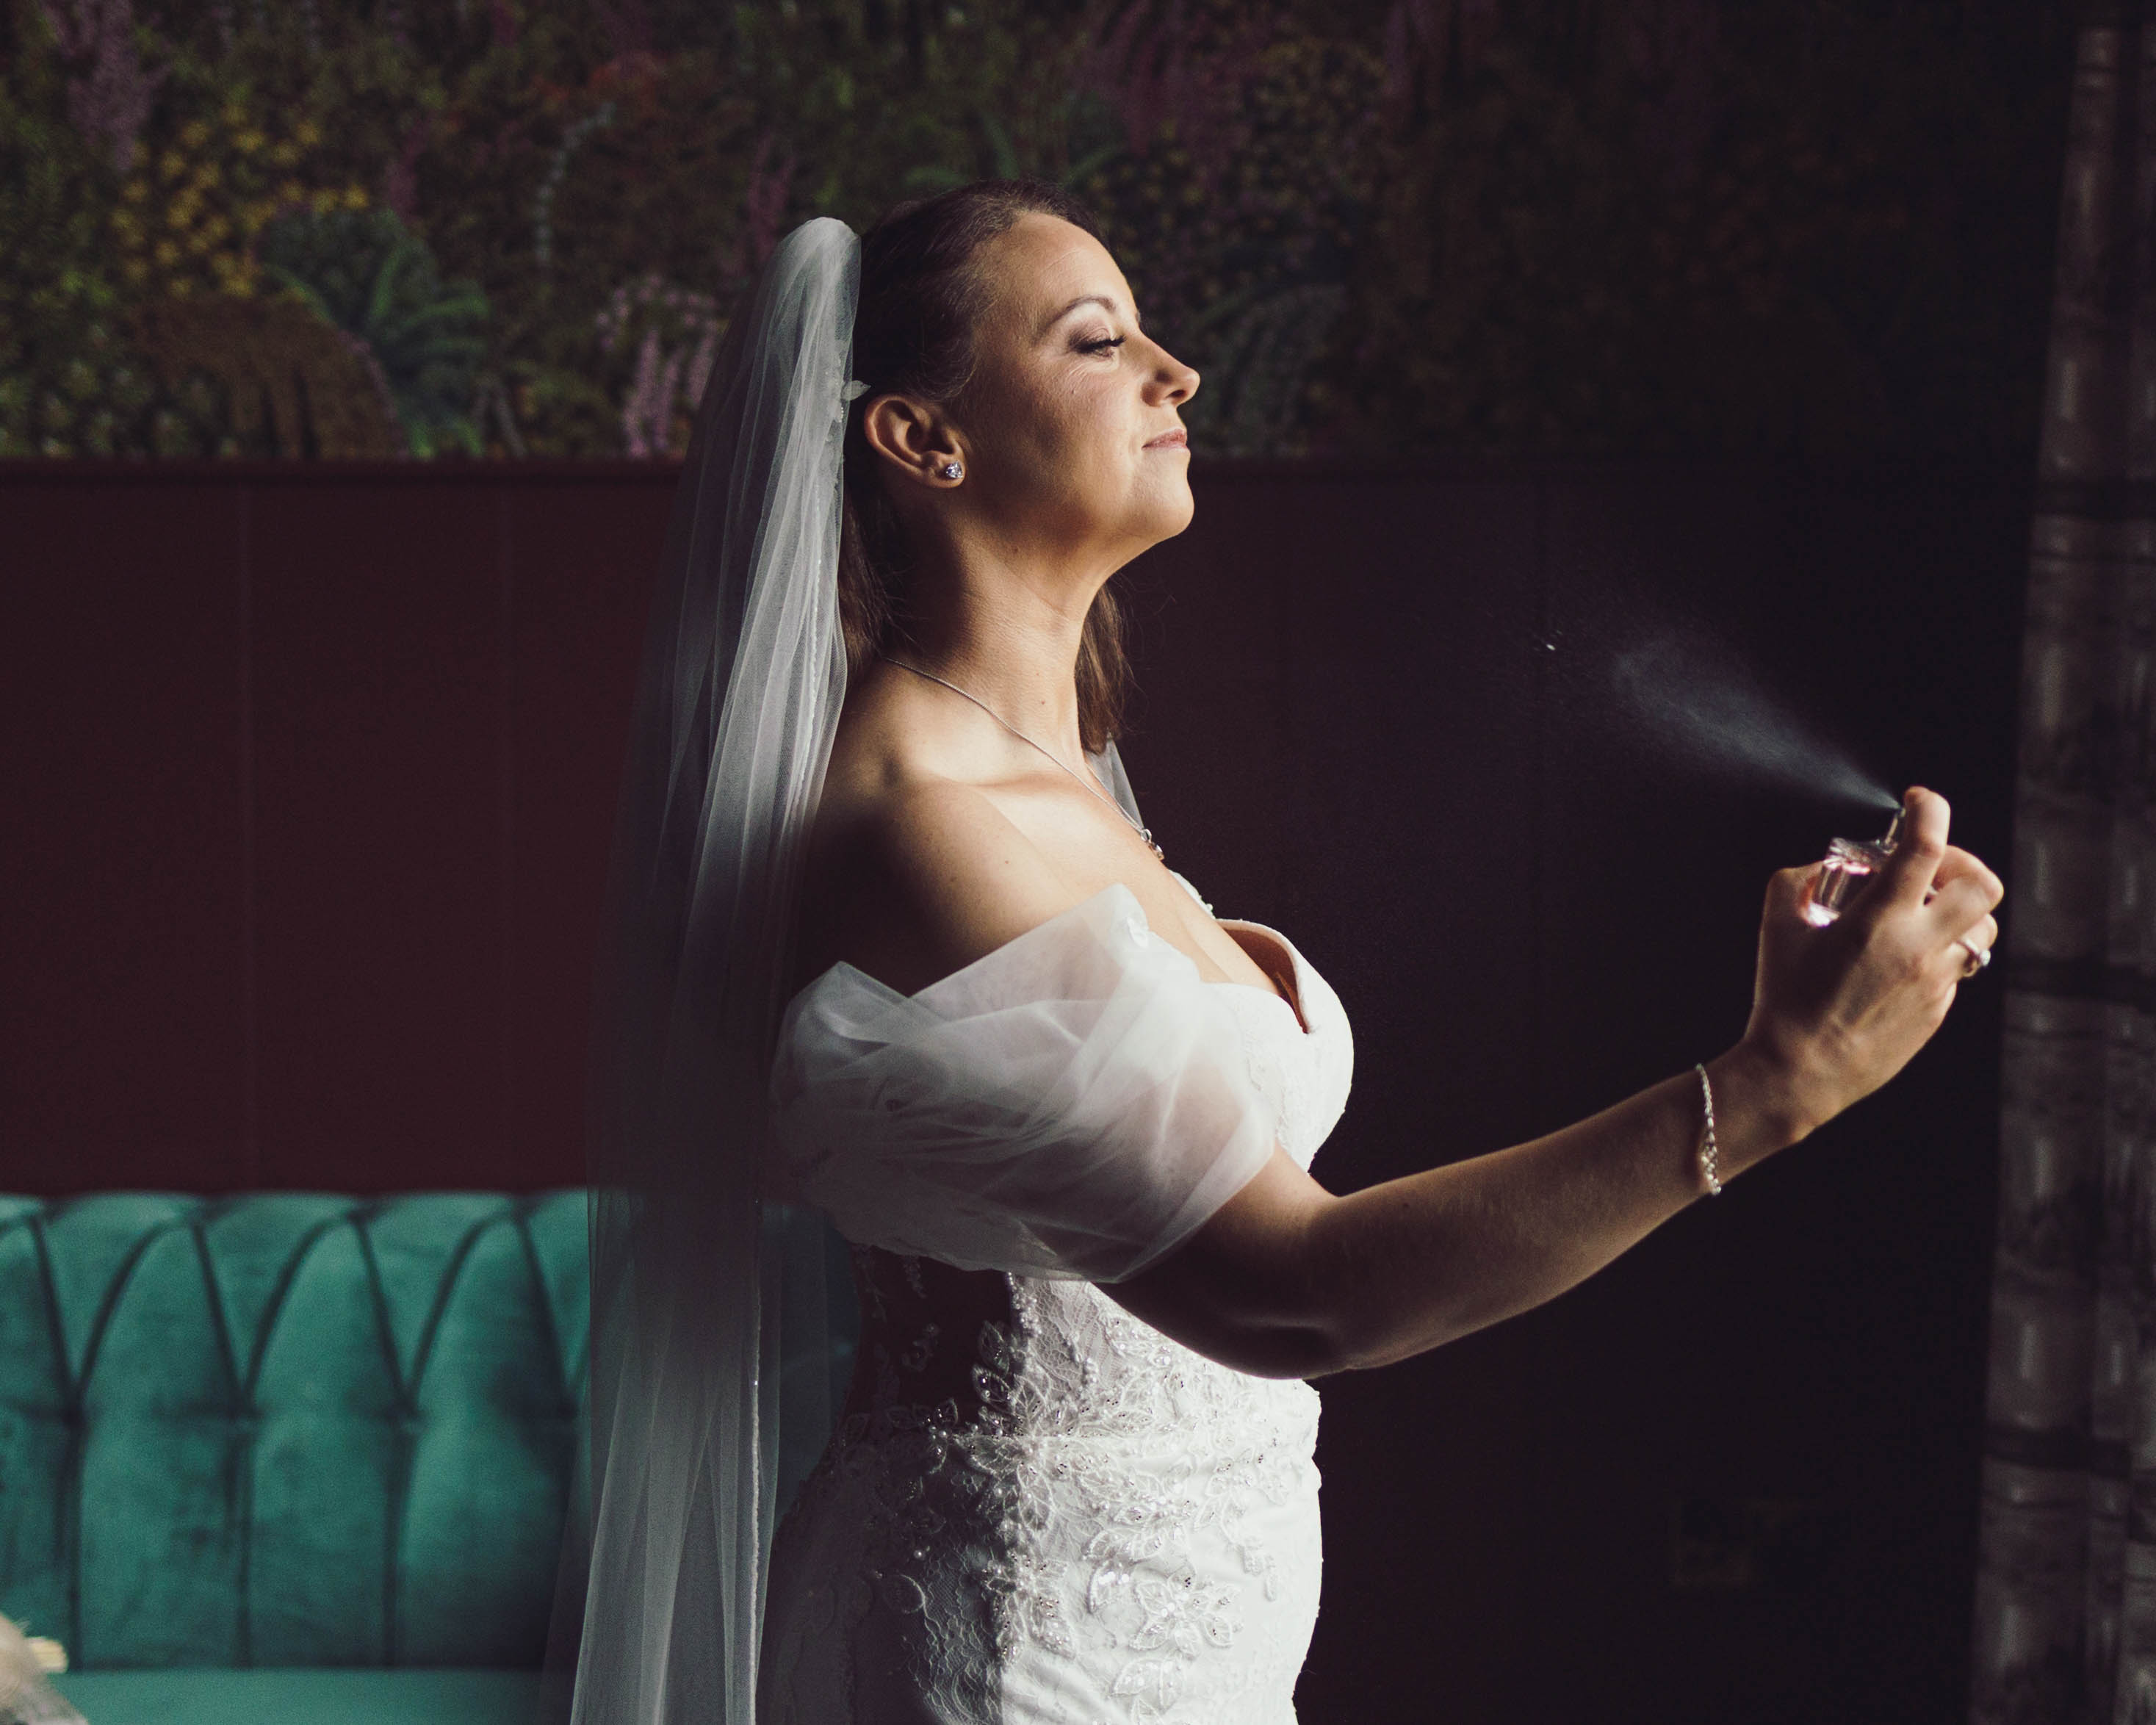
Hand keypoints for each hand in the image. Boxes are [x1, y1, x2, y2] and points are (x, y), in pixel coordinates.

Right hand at [1737, 786, 2002, 1137]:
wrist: (1799, 1070)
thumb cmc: (1783, 997)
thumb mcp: (1777, 924)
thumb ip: (1801, 879)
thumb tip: (1830, 866)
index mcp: (1879, 919)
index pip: (1927, 845)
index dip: (1930, 809)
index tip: (1919, 801)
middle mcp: (1919, 947)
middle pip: (1983, 885)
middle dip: (1960, 862)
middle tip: (1929, 866)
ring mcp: (1936, 981)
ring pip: (1982, 927)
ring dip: (1958, 908)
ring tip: (1921, 912)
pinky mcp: (1938, 1009)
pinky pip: (1958, 965)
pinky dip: (1939, 947)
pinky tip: (1900, 956)